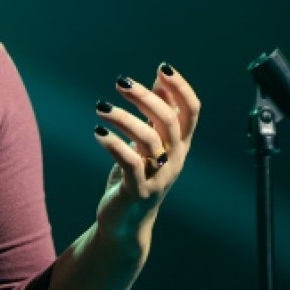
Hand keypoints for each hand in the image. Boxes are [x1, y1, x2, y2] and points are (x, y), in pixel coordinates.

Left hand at [92, 63, 200, 245]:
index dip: (181, 88)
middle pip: (168, 120)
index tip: (163, 67)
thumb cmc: (137, 176)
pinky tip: (98, 133)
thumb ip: (157, 113)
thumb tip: (161, 78)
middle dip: (145, 97)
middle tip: (120, 82)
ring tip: (100, 108)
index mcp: (180, 144)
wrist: (126, 222)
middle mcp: (175, 158)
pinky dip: (113, 144)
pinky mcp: (138, 190)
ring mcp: (158, 175)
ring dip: (123, 119)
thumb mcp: (150, 142)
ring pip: (148, 139)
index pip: (191, 111)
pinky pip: (129, 163)